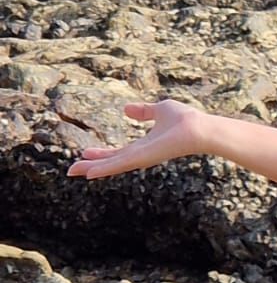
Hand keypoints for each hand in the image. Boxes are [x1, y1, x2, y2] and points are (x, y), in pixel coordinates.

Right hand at [66, 99, 207, 179]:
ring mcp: (141, 158)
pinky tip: (89, 173)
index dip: (102, 154)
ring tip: (73, 172)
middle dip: (91, 165)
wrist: (199, 129)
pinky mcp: (143, 158)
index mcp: (143, 146)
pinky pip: (120, 164)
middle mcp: (140, 155)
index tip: (85, 153)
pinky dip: (104, 168)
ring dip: (92, 169)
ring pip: (112, 166)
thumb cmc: (185, 120)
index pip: (118, 152)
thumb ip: (143, 111)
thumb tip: (126, 110)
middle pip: (111, 162)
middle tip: (71, 170)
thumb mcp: (159, 110)